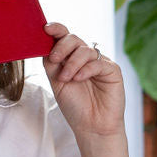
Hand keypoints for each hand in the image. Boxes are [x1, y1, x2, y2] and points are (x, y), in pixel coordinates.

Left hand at [42, 22, 125, 138]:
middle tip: (55, 59)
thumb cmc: (75, 107)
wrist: (91, 127)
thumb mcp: (57, 83)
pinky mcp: (112, 70)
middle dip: (62, 46)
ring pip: (84, 50)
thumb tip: (44, 44)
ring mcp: (99, 63)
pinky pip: (97, 62)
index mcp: (71, 59)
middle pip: (73, 39)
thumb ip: (51, 64)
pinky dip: (85, 69)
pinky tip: (79, 79)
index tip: (46, 28)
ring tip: (66, 79)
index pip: (64, 38)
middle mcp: (85, 58)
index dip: (56, 30)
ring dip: (72, 63)